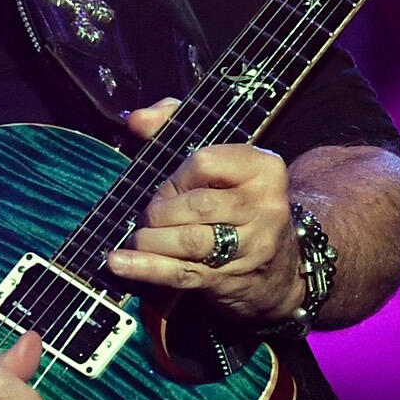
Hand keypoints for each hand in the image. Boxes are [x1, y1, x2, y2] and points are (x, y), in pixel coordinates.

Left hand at [102, 100, 303, 329]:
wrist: (278, 263)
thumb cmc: (236, 199)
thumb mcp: (219, 158)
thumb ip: (174, 125)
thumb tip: (137, 121)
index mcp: (264, 168)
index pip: (205, 163)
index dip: (177, 176)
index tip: (168, 187)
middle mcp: (266, 206)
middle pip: (197, 205)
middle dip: (161, 211)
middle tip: (149, 217)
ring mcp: (253, 246)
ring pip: (191, 241)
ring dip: (151, 240)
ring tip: (136, 238)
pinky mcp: (234, 278)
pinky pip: (184, 273)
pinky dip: (147, 269)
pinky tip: (121, 264)